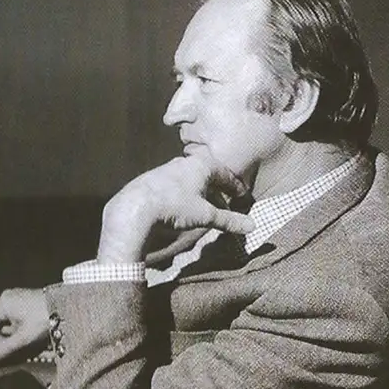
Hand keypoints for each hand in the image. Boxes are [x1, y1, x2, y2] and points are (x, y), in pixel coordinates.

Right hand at [0, 287, 49, 363]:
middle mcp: (8, 296)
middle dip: (6, 335)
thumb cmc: (44, 321)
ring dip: (14, 331)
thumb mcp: (24, 338)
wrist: (68, 307)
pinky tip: (32, 329)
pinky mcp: (27, 298)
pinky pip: (16, 314)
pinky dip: (21, 324)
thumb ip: (4, 348)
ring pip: (7, 320)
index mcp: (3, 303)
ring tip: (28, 336)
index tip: (9, 346)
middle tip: (20, 342)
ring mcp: (18, 295)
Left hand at [97, 156, 254, 262]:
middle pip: (208, 177)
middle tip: (226, 207)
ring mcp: (167, 169)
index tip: (243, 198)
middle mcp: (184, 162)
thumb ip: (229, 220)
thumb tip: (252, 226)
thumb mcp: (206, 215)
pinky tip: (183, 209)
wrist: (135, 207)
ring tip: (206, 210)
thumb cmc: (175, 206)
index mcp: (201, 165)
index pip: (225, 174)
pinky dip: (186, 196)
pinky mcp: (153, 179)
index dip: (236, 188)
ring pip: (191, 181)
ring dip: (201, 195)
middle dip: (218, 192)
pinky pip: (177, 186)